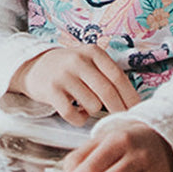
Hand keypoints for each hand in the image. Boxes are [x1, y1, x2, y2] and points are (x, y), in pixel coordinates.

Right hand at [10, 44, 140, 125]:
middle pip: (107, 92)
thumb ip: (108, 75)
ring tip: (86, 105)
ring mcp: (63, 75)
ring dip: (93, 111)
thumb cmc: (70, 68)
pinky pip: (73, 115)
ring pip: (92, 105)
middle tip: (121, 119)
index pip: (118, 77)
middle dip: (118, 109)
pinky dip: (79, 119)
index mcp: (92, 52)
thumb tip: (135, 102)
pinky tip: (76, 112)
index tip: (138, 110)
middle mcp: (78, 61)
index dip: (130, 96)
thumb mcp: (89, 61)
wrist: (34, 66)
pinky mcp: (51, 91)